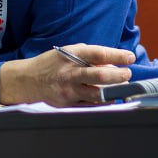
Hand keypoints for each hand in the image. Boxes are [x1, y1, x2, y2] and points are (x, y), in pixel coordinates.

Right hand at [0, 43, 134, 105]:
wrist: (28, 80)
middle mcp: (70, 73)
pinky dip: (103, 101)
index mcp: (71, 55)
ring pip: (98, 94)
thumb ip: (88, 56)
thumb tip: (112, 64)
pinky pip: (91, 105)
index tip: (130, 57)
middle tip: (127, 74)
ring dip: (114, 91)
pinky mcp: (68, 104)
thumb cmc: (51, 64)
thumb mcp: (67, 52)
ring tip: (122, 87)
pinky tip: (110, 98)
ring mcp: (69, 90)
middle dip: (119, 76)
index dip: (117, 55)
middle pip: (101, 76)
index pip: (98, 54)